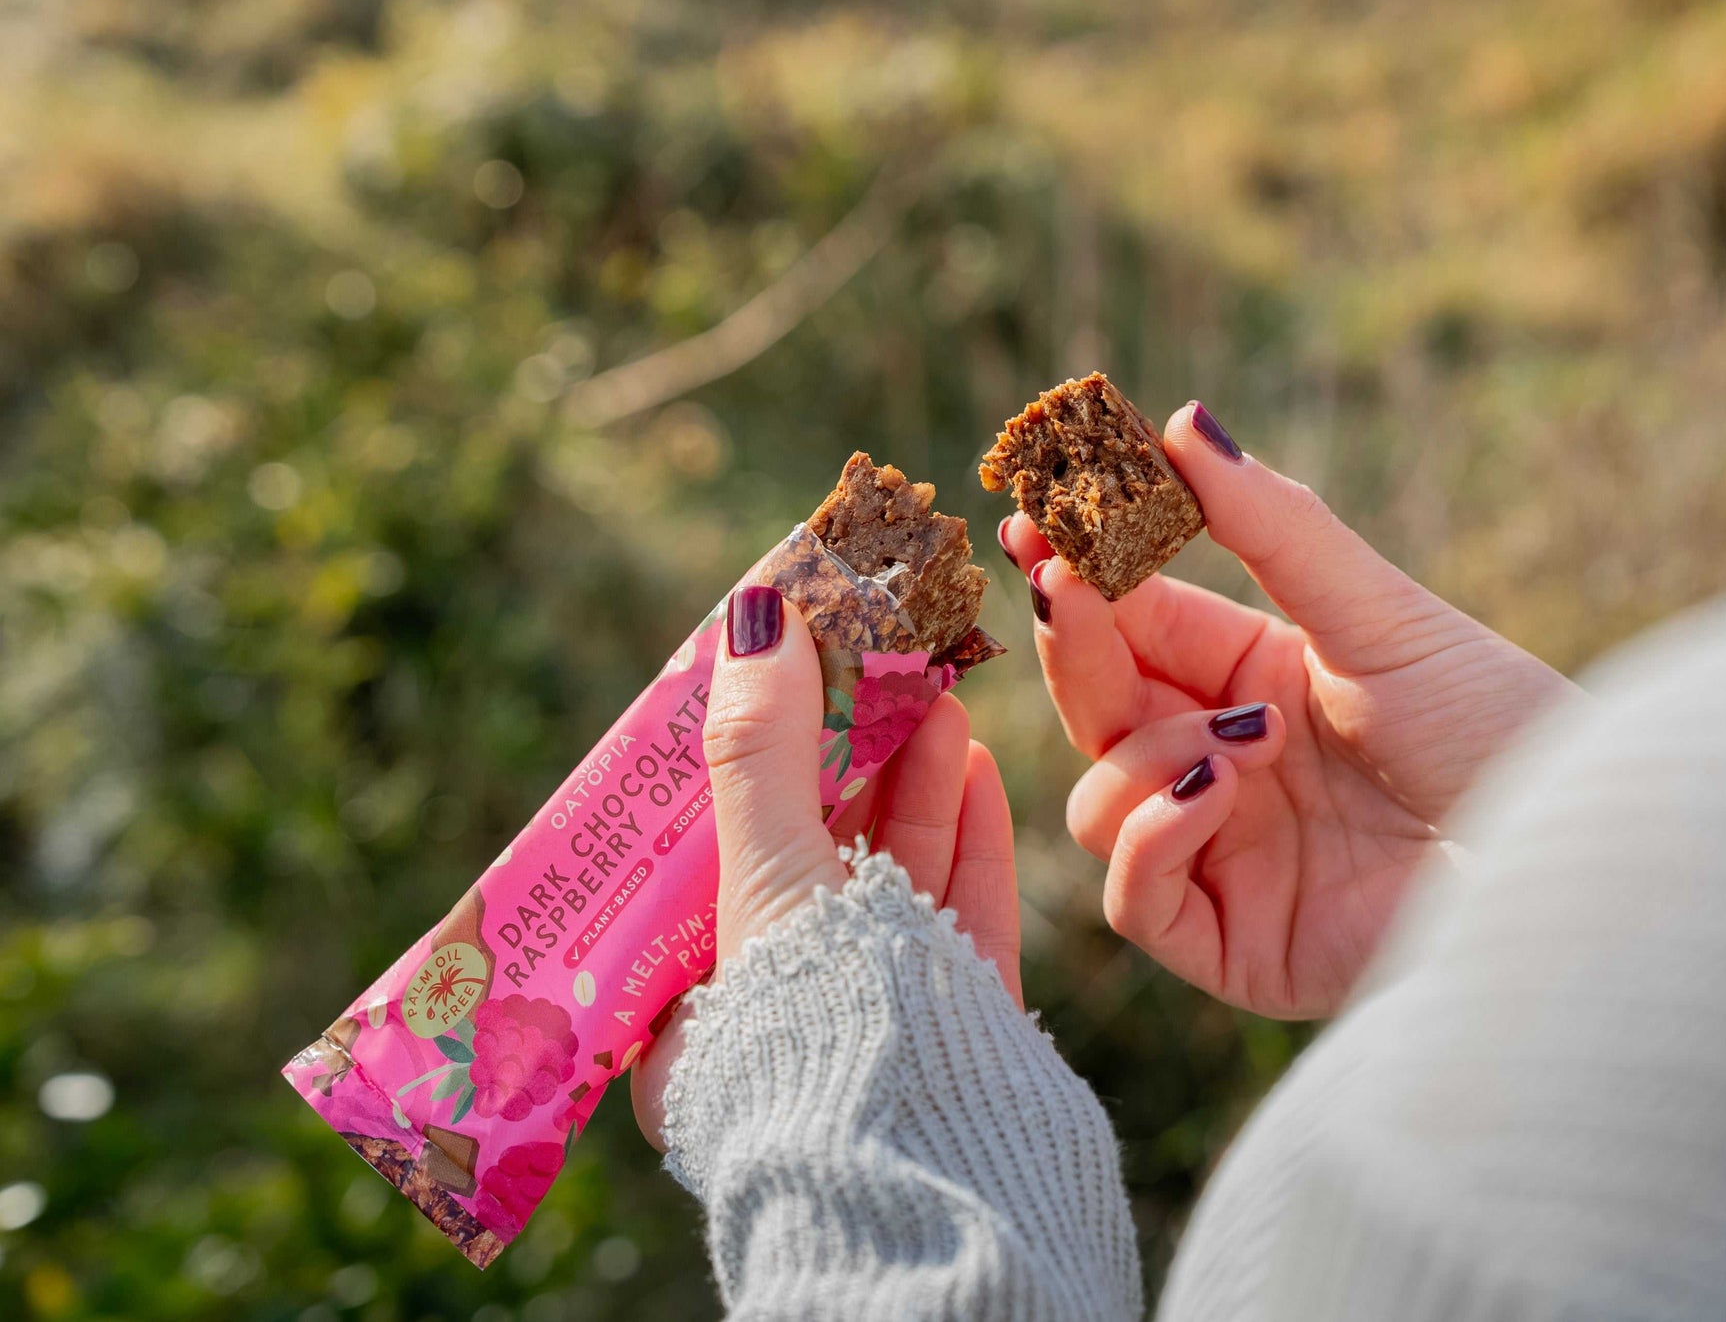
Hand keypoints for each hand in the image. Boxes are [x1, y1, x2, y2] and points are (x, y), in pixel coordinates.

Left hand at [633, 587, 1021, 1147]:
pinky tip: (973, 762)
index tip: (774, 665)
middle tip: (868, 652)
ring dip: (909, 774)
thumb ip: (762, 753)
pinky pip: (955, 915)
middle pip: (807, 849)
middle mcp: (775, 1016)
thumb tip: (755, 618)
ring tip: (934, 688)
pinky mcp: (957, 1026)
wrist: (947, 1170)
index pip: (707, 850)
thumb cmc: (816, 1033)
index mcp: (689, 1008)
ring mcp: (871, 1021)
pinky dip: (962, 835)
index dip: (742, 749)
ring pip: (888, 874)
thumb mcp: (765, 879)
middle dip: (843, 746)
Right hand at [1002, 402, 1577, 1018]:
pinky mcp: (1235, 947)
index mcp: (1260, 679)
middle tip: (1061, 586)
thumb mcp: (1380, 615)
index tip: (1028, 525)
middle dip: (1076, 645)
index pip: (1135, 624)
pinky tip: (1215, 791)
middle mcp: (1229, 766)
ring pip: (1099, 801)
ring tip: (1246, 736)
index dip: (1077, 576)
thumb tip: (1183, 421)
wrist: (1575, 858)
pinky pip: (1136, 897)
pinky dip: (1151, 838)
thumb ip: (1272, 526)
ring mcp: (1228, 858)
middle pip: (1098, 707)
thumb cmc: (1498, 726)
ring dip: (1144, 753)